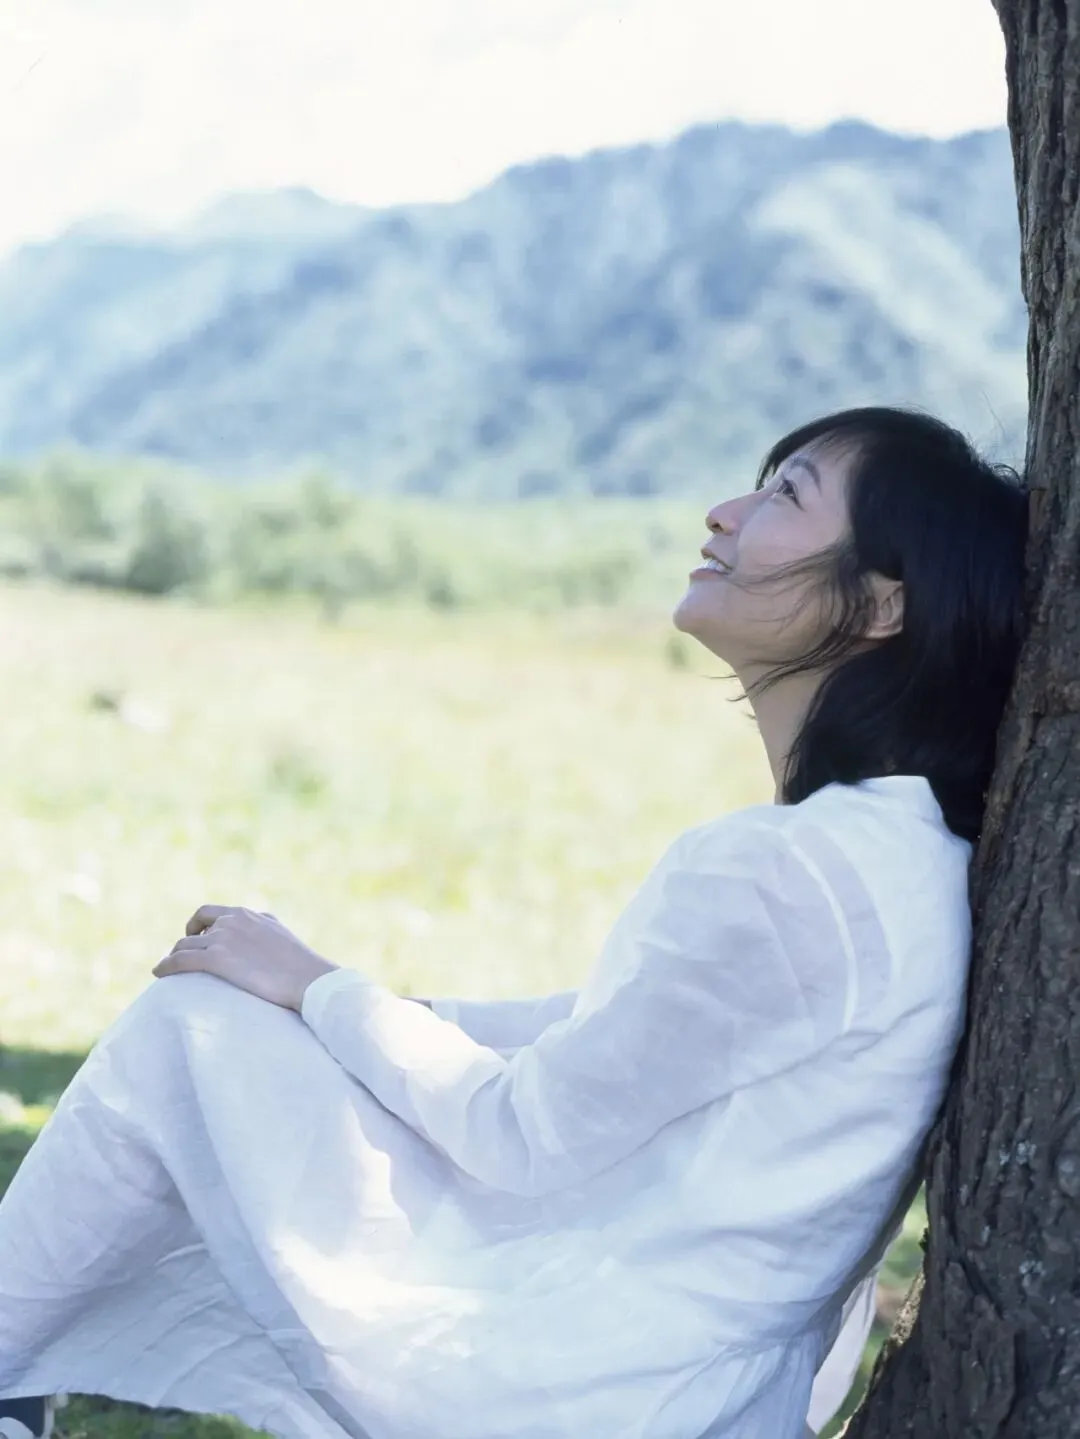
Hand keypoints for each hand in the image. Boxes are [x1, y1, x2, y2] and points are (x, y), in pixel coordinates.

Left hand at [153, 905, 339, 1011]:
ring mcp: (224, 939)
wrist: (309, 979)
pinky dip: (165, 966)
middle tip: (180, 957)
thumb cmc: (300, 964)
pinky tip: (159, 974)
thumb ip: (262, 925)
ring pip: (184, 945)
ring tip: (166, 970)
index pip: (210, 913)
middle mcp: (232, 921)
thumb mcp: (279, 932)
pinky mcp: (218, 959)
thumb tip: (257, 926)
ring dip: (172, 956)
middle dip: (183, 941)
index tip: (196, 939)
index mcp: (247, 914)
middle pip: (194, 928)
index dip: (198, 926)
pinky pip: (181, 960)